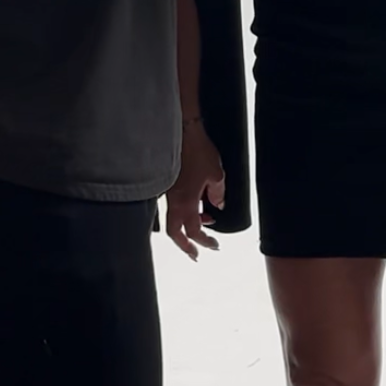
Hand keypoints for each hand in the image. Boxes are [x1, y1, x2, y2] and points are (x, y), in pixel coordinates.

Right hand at [164, 119, 224, 260]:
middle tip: (196, 254)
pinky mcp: (167, 185)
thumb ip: (218, 193)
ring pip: (173, 219)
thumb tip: (218, 205)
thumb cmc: (198, 152)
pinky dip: (183, 212)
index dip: (204, 242)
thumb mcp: (216, 175)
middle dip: (185, 246)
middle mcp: (174, 201)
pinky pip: (173, 206)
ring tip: (203, 225)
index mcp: (186, 202)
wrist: (183, 132)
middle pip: (175, 233)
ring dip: (186, 228)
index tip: (214, 246)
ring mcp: (168, 193)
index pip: (194, 231)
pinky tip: (196, 205)